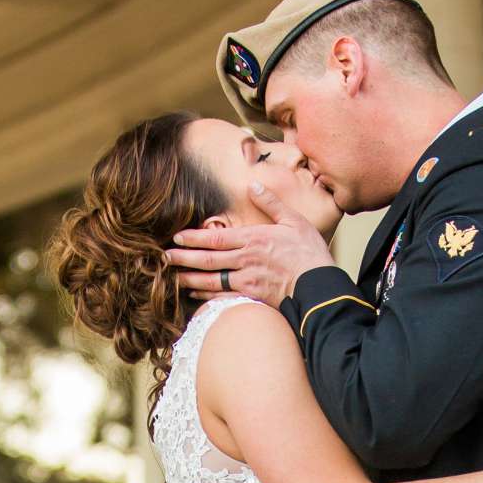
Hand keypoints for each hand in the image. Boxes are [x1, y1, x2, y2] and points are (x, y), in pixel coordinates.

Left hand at [167, 184, 333, 306]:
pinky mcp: (252, 297)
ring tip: (172, 277)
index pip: (215, 237)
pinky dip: (207, 296)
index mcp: (253, 238)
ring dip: (189, 279)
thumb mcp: (293, 219)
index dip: (193, 237)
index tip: (177, 237)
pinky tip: (195, 295)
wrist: (318, 284)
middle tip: (163, 257)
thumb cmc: (308, 252)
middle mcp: (245, 259)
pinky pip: (223, 297)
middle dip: (183, 258)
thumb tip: (252, 185)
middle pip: (207, 259)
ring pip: (211, 280)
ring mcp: (247, 280)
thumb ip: (270, 203)